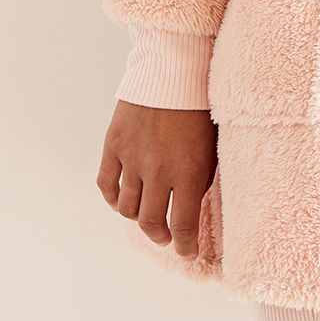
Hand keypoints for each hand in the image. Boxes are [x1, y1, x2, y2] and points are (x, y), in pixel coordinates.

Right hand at [97, 100, 217, 258]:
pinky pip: (107, 185)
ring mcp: (132, 159)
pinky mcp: (114, 145)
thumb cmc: (201, 106)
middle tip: (166, 238)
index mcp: (190, 172)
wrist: (174, 67)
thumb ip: (201, 179)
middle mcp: (158, 170)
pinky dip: (113, 199)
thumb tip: (193, 207)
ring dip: (138, 218)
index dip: (185, 247)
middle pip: (152, 223)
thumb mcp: (212, 146)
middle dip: (161, 237)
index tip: (187, 253)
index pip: (183, 226)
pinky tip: (124, 200)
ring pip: (128, 208)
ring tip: (147, 217)